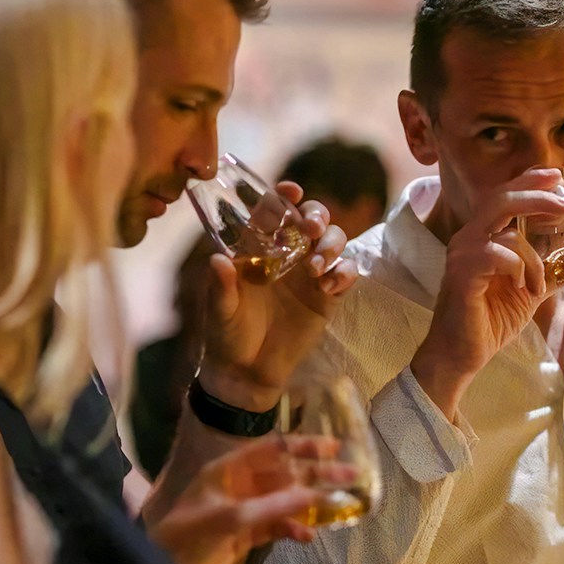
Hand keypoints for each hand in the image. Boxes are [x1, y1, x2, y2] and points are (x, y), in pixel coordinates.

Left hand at [144, 434, 345, 563]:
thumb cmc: (191, 539)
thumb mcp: (232, 518)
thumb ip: (275, 505)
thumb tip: (316, 494)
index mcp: (228, 470)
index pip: (272, 449)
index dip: (303, 445)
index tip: (335, 446)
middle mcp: (237, 486)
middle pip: (283, 474)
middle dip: (316, 474)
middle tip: (351, 475)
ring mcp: (242, 511)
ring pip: (283, 501)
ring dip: (309, 504)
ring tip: (340, 507)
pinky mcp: (244, 536)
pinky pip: (276, 526)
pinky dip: (292, 529)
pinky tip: (308, 537)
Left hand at [197, 183, 359, 411]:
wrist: (247, 373)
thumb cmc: (227, 335)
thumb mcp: (220, 311)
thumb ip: (221, 286)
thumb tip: (218, 260)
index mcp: (260, 249)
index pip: (276, 211)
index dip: (284, 196)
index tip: (290, 191)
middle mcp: (288, 255)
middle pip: (313, 219)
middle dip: (317, 216)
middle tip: (310, 230)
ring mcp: (311, 275)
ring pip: (334, 241)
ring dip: (331, 245)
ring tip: (316, 267)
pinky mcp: (328, 298)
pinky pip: (345, 274)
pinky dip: (344, 273)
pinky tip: (329, 286)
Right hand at [409, 169, 563, 417]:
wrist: (462, 355)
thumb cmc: (490, 321)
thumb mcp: (530, 291)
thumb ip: (551, 270)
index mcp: (482, 238)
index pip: (504, 196)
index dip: (529, 181)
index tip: (557, 175)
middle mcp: (469, 239)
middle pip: (500, 199)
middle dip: (535, 195)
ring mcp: (462, 255)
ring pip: (504, 232)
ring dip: (533, 257)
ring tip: (538, 284)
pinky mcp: (461, 275)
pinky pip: (496, 256)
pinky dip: (518, 268)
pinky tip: (523, 287)